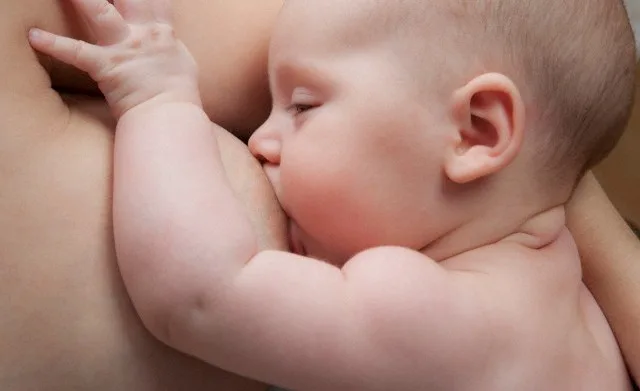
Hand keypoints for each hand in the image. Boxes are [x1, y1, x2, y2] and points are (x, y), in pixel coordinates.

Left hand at [29, 0, 200, 117]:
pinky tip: (34, 36)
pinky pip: (75, 52)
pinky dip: (53, 44)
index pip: (155, 0)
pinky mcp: (106, 66)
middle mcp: (143, 33)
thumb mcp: (183, 65)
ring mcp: (123, 47)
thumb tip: (168, 45)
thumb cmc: (179, 95)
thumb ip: (171, 49)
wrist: (170, 113)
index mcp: (163, 33)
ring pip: (100, 11)